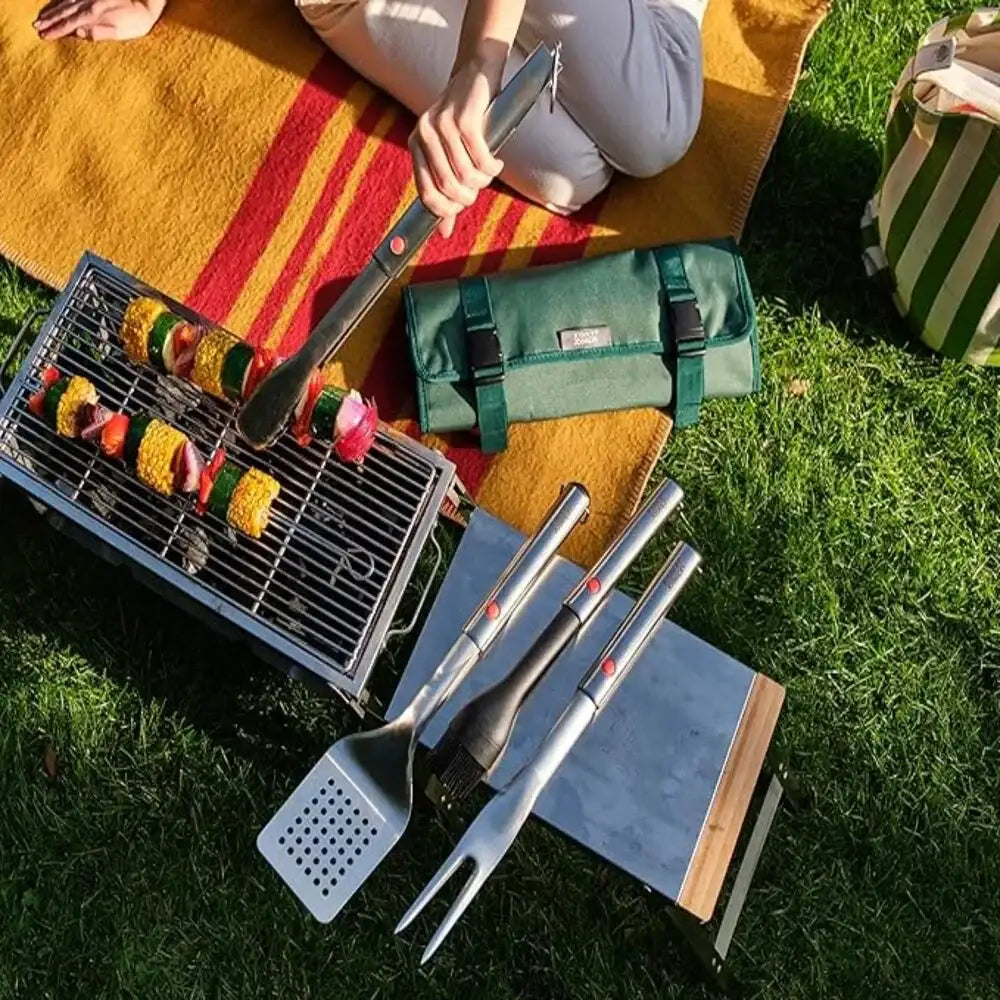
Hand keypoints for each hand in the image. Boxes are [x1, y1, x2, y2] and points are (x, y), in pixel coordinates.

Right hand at [34, 0, 164, 40]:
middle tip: (35, 27)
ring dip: (52, 9)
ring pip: (65, 2)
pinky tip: (56, 2)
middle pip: (63, 12)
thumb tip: (78, 32)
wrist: (146, 0)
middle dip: (49, 20)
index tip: (43, 36)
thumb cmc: (138, 21)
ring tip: (40, 16)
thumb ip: (100, 32)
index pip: (69, 24)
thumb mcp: (122, 32)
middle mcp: (88, 3)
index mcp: (93, 15)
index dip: (55, 30)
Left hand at [408, 56, 505, 238]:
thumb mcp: (450, 152)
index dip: (448, 209)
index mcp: (416, 145)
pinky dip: (492, 167)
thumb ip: (444, 189)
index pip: (426, 195)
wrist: (477, 71)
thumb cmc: (465, 118)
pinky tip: (496, 162)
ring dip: (483, 180)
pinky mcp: (464, 120)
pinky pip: (480, 160)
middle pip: (449, 189)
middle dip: (470, 195)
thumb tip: (443, 233)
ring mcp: (442, 126)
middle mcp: (424, 135)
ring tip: (489, 171)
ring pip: (466, 176)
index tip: (464, 205)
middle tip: (480, 185)